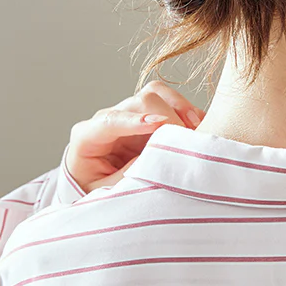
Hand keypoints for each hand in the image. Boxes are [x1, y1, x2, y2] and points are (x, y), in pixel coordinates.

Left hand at [66, 81, 204, 192]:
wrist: (98, 186)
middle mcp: (108, 119)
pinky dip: (186, 111)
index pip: (109, 121)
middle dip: (166, 118)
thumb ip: (125, 175)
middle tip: (185, 141)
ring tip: (195, 131)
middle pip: (138, 102)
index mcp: (88, 137)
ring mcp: (129, 115)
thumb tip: (153, 157)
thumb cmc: (98, 189)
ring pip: (155, 94)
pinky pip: (169, 101)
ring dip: (179, 109)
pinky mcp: (148, 116)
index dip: (135, 121)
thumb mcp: (105, 191)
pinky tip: (198, 127)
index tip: (158, 124)